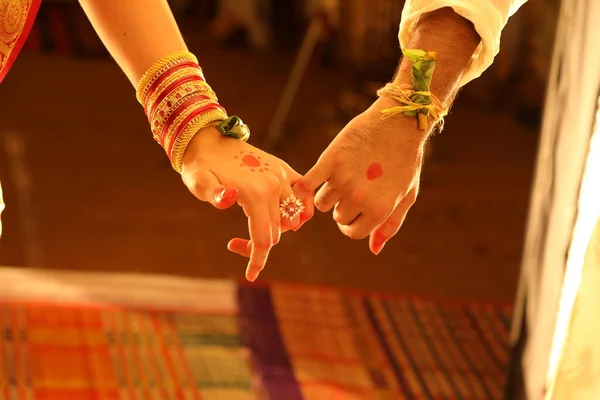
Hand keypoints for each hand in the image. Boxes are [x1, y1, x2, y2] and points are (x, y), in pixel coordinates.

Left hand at [181, 127, 304, 280]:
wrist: (208, 139)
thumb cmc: (200, 166)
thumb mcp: (199, 182)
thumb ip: (213, 193)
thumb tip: (228, 199)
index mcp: (256, 193)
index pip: (264, 239)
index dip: (257, 260)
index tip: (251, 276)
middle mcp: (275, 185)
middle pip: (276, 232)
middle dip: (258, 245)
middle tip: (233, 243)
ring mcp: (282, 176)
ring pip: (291, 218)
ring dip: (276, 229)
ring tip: (252, 227)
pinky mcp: (283, 169)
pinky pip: (303, 195)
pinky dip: (301, 209)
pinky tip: (289, 218)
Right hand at [294, 97, 428, 253]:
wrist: (397, 123)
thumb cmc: (405, 160)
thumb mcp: (405, 195)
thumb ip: (390, 225)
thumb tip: (373, 250)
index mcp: (379, 210)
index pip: (353, 232)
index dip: (353, 224)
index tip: (355, 212)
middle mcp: (359, 198)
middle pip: (338, 216)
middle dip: (344, 206)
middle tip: (354, 187)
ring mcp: (343, 179)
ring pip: (322, 202)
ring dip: (329, 193)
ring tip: (343, 177)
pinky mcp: (329, 161)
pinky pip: (307, 185)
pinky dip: (306, 187)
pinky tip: (310, 182)